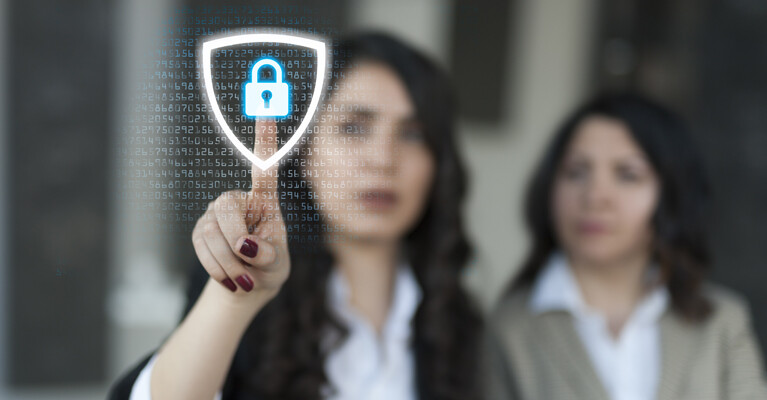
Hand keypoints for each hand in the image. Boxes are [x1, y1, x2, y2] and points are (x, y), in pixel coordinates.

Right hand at [191, 120, 289, 310]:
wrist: (248, 287)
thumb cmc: (269, 268)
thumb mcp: (277, 263)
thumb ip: (267, 253)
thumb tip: (244, 246)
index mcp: (264, 200)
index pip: (264, 167)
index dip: (265, 139)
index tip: (267, 109)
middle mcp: (237, 200)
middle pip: (226, 209)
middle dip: (236, 243)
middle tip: (248, 267)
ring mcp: (215, 214)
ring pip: (211, 234)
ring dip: (229, 264)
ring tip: (244, 279)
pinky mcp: (200, 231)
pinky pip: (202, 248)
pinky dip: (217, 269)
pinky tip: (230, 280)